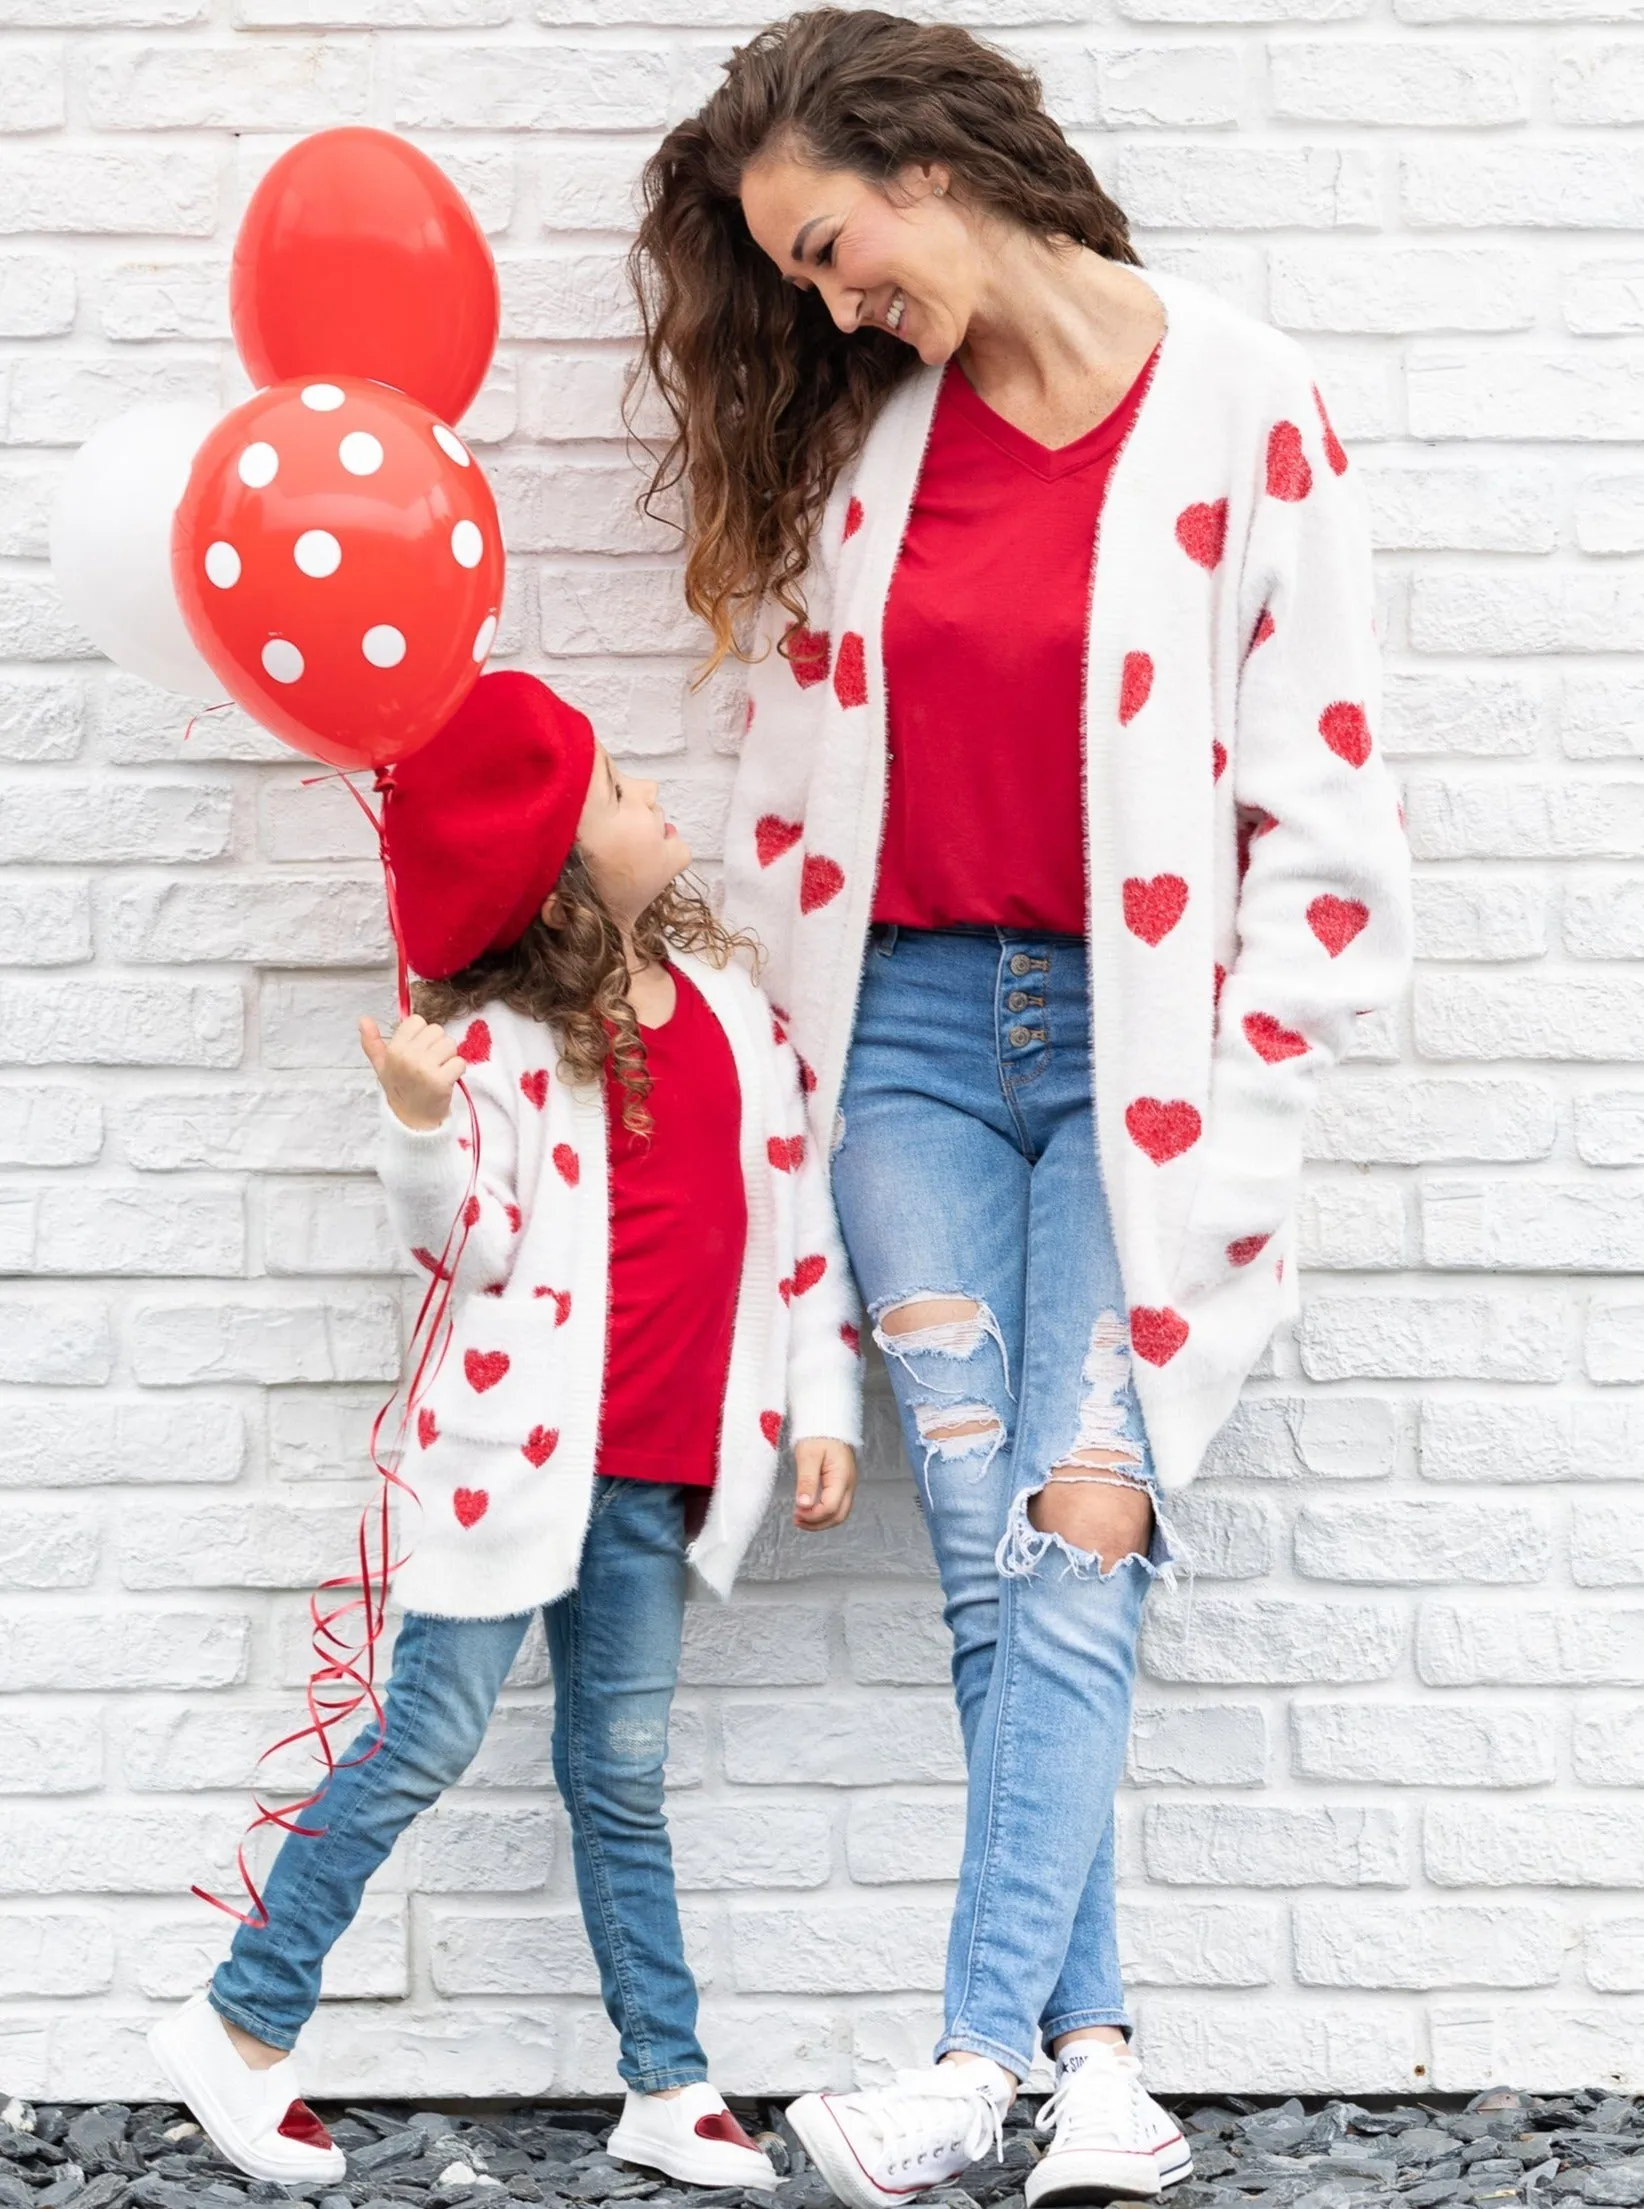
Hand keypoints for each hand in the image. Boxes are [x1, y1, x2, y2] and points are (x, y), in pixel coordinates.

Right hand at [359, 1013, 463, 1129]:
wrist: (412, 1119)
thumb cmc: (399, 1088)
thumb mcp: (381, 1065)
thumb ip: (372, 1041)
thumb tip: (363, 1019)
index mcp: (393, 1049)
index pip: (417, 1021)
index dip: (422, 1035)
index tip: (418, 1051)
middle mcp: (407, 1056)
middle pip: (437, 1030)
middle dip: (437, 1045)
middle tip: (429, 1064)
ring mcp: (424, 1069)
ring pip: (450, 1044)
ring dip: (449, 1057)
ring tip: (438, 1071)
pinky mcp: (441, 1081)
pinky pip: (460, 1062)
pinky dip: (457, 1071)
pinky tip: (446, 1080)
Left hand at [794, 1438, 855, 1530]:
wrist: (828, 1421)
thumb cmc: (818, 1435)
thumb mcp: (808, 1456)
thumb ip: (807, 1482)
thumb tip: (804, 1505)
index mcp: (842, 1477)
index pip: (830, 1508)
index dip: (812, 1515)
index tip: (796, 1512)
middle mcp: (849, 1484)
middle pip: (838, 1516)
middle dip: (817, 1523)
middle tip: (797, 1520)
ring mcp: (848, 1485)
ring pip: (839, 1514)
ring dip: (820, 1521)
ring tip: (800, 1518)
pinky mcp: (842, 1484)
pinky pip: (837, 1505)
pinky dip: (823, 1513)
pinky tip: (809, 1509)